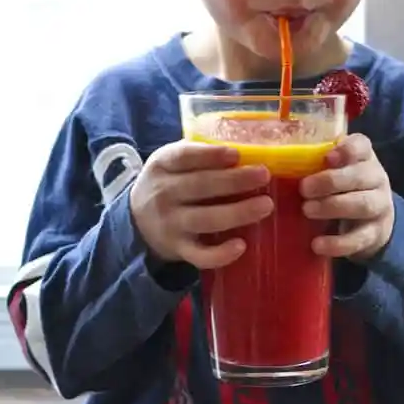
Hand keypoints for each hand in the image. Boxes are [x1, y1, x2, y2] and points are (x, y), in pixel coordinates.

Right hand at [130, 142, 272, 268]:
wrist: (137, 220)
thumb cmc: (168, 183)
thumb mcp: (171, 161)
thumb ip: (199, 153)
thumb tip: (246, 147)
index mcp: (162, 165)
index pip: (184, 157)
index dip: (211, 155)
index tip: (236, 154)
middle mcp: (164, 194)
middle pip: (201, 186)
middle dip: (235, 180)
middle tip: (264, 175)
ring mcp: (171, 224)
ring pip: (206, 219)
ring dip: (238, 213)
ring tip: (266, 205)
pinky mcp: (179, 249)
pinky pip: (200, 256)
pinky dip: (221, 254)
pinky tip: (241, 245)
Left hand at [300, 133, 393, 260]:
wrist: (374, 219)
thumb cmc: (343, 187)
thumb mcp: (335, 170)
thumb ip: (315, 163)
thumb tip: (272, 163)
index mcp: (364, 157)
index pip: (362, 145)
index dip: (347, 150)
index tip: (327, 157)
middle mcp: (376, 178)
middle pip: (360, 176)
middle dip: (331, 181)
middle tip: (304, 188)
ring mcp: (380, 206)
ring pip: (363, 205)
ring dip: (333, 207)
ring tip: (307, 210)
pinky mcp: (375, 234)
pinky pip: (359, 238)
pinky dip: (338, 243)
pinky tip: (317, 244)